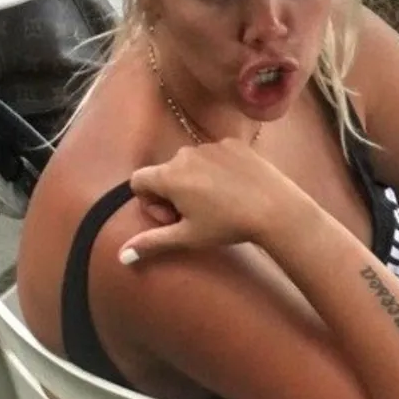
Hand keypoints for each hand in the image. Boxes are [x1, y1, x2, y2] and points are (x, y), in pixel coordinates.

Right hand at [118, 138, 310, 263]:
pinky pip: (214, 155)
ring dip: (194, 181)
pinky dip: (216, 170)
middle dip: (171, 194)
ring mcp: (211, 145)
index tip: (172, 218)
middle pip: (164, 172)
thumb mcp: (188, 237)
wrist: (276, 208)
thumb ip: (151, 242)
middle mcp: (186, 153)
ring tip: (218, 203)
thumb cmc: (228, 225)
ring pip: (190, 163)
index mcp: (169, 175)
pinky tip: (235, 189)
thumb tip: (122, 255)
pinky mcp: (234, 143)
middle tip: (195, 215)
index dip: (149, 203)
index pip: (138, 181)